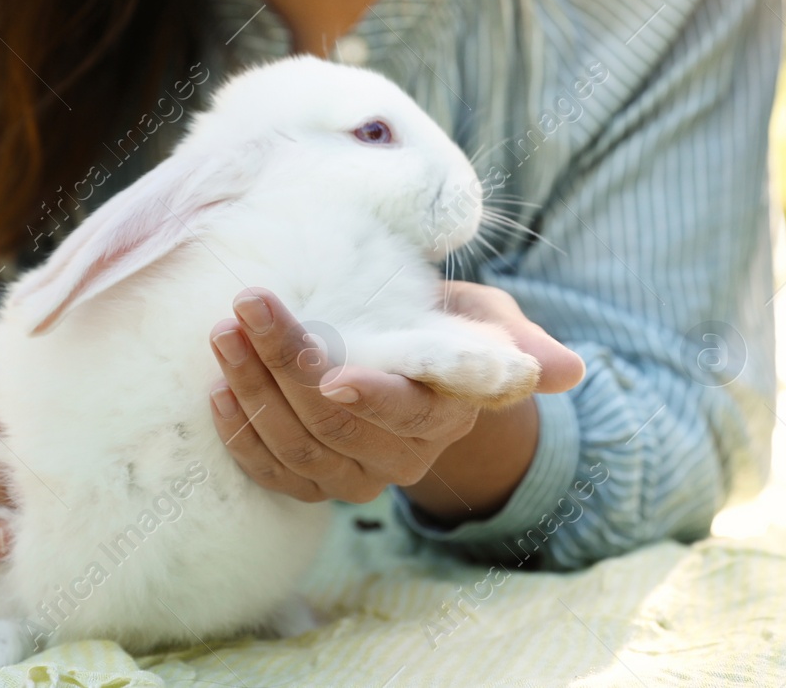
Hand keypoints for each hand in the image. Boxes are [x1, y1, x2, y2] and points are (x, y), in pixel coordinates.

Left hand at [208, 283, 582, 518]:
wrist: (423, 367)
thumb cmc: (455, 332)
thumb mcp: (494, 326)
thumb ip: (523, 348)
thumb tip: (568, 371)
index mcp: (446, 416)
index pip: (403, 413)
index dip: (369, 397)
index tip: (332, 370)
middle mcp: (402, 458)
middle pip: (333, 424)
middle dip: (283, 365)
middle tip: (247, 305)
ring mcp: (355, 475)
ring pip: (295, 447)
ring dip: (251, 391)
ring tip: (223, 332)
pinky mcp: (315, 479)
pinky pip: (272, 474)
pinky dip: (239, 437)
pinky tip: (216, 391)